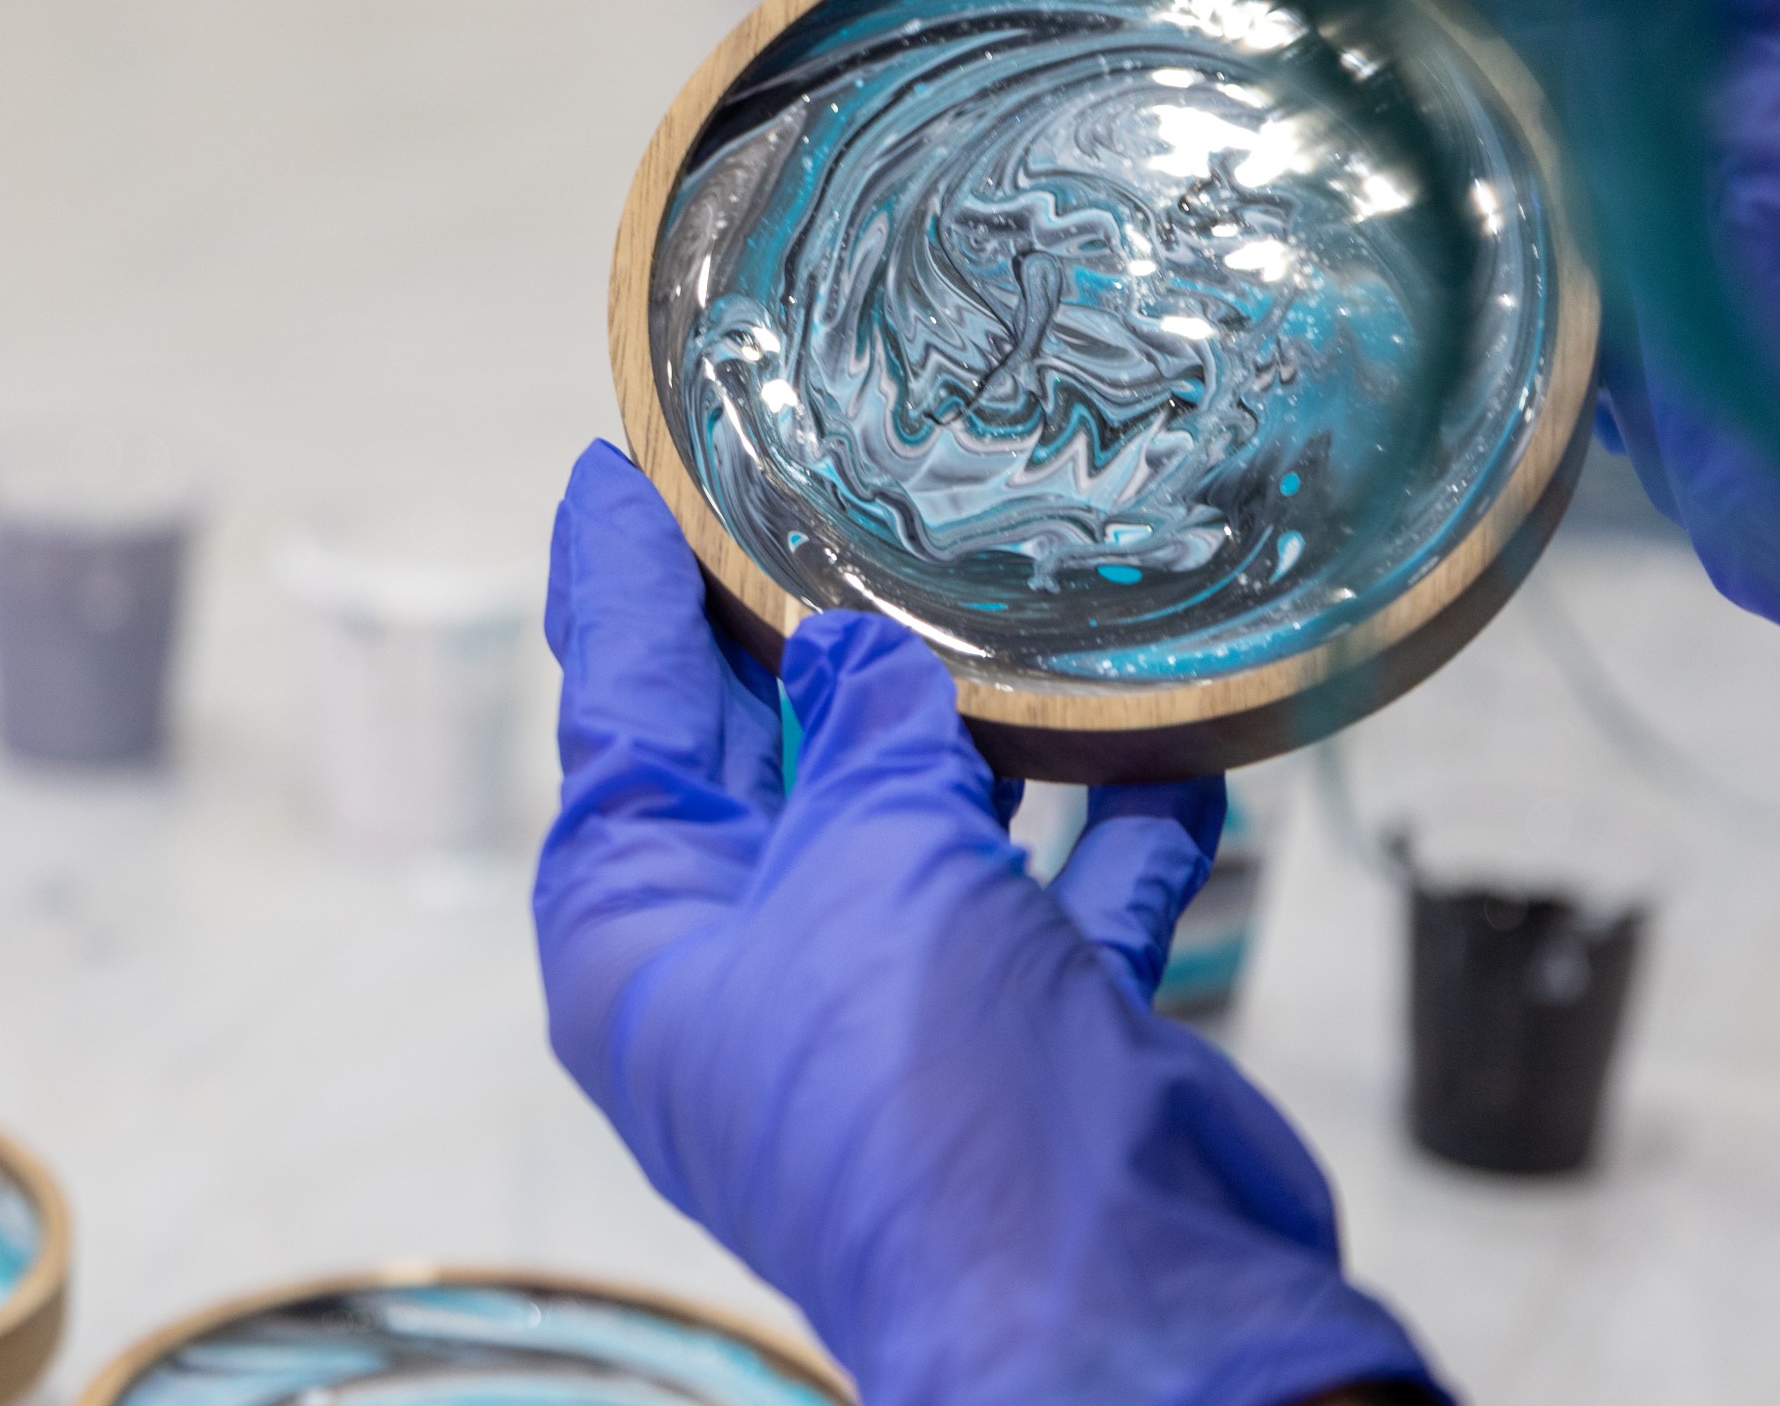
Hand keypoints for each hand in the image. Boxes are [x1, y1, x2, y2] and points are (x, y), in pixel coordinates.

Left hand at [536, 441, 1438, 1405]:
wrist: (1115, 1304)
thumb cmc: (930, 1092)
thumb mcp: (865, 856)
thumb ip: (859, 728)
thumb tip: (857, 654)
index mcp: (647, 934)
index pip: (615, 715)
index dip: (612, 583)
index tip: (609, 475)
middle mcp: (756, 969)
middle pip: (758, 757)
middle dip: (785, 630)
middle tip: (794, 488)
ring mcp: (894, 1008)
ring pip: (919, 824)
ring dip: (970, 730)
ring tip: (990, 596)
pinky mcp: (1025, 1038)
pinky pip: (1066, 903)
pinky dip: (1115, 835)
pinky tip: (1170, 754)